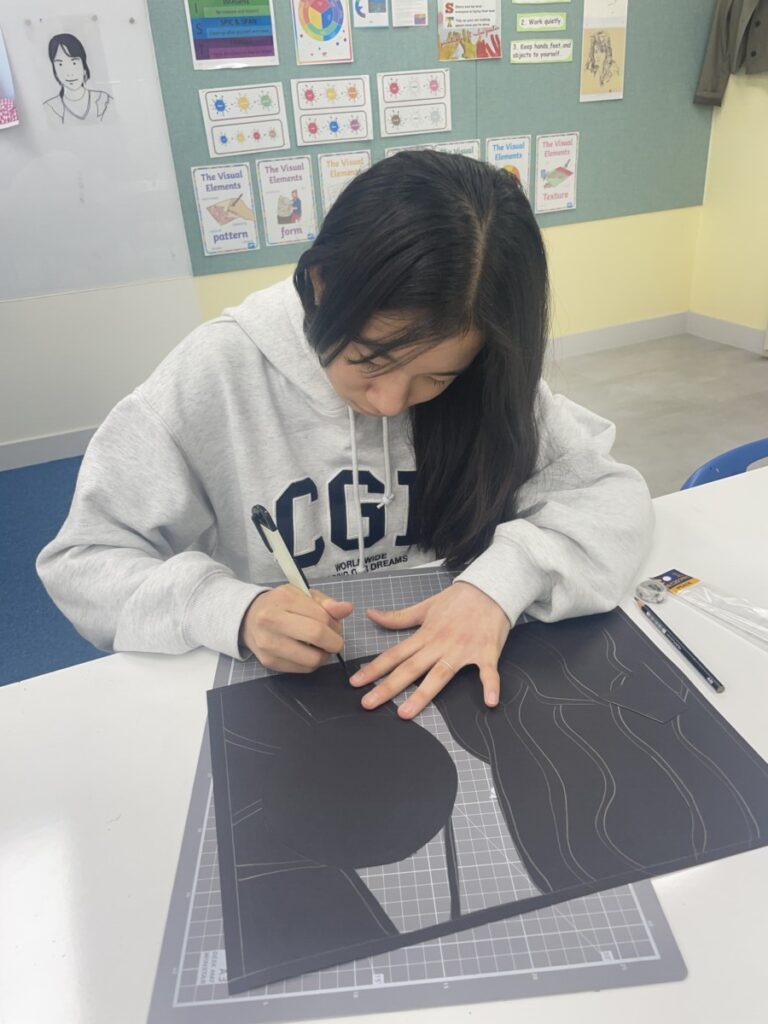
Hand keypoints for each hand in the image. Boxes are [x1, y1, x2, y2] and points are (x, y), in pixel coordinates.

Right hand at [241, 585, 352, 672]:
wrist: (249, 618)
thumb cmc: (281, 604)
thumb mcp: (303, 595)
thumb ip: (326, 603)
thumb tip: (347, 609)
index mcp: (283, 599)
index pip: (322, 616)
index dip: (336, 624)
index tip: (336, 625)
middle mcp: (272, 620)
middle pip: (317, 636)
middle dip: (335, 642)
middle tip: (335, 641)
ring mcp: (268, 644)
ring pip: (312, 659)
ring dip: (324, 656)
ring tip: (322, 648)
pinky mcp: (269, 662)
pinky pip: (302, 669)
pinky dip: (312, 663)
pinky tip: (308, 653)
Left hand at [349, 582, 510, 718]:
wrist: (490, 588)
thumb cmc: (458, 599)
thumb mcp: (425, 606)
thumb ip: (399, 617)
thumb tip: (371, 614)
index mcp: (425, 634)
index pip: (395, 654)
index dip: (374, 668)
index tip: (356, 682)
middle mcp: (440, 644)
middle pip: (410, 668)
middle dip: (387, 687)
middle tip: (367, 703)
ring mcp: (463, 650)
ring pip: (439, 674)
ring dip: (423, 694)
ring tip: (406, 713)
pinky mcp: (486, 652)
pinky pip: (488, 672)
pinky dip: (491, 686)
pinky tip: (489, 702)